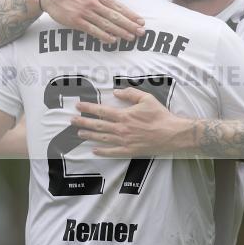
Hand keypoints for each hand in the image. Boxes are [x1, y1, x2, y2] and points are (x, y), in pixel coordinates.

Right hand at [42, 0, 145, 42]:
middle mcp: (93, 3)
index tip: (141, 22)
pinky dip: (103, 35)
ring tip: (130, 38)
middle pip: (115, 16)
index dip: (130, 15)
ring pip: (106, 24)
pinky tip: (111, 40)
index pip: (118, 6)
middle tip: (141, 33)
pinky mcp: (76, 21)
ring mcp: (84, 12)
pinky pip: (92, 30)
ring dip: (120, 32)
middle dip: (129, 25)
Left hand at [72, 88, 188, 156]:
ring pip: (102, 138)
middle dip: (83, 122)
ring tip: (79, 133)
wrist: (171, 133)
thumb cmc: (160, 115)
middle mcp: (121, 128)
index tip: (79, 106)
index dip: (88, 108)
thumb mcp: (147, 98)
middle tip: (72, 121)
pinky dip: (102, 151)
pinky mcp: (129, 150)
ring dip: (89, 136)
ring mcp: (124, 141)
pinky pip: (112, 152)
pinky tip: (94, 150)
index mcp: (124, 115)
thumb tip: (117, 92)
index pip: (101, 111)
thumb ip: (130, 94)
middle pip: (98, 125)